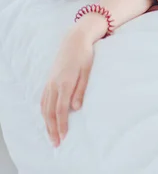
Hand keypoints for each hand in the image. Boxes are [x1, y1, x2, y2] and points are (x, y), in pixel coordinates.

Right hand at [41, 17, 99, 146]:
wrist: (74, 40)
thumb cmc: (85, 55)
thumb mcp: (87, 72)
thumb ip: (81, 90)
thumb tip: (76, 108)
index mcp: (65, 83)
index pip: (61, 110)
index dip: (61, 125)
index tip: (63, 137)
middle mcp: (54, 84)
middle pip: (50, 112)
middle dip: (52, 129)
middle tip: (56, 143)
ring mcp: (50, 82)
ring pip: (45, 107)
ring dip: (47, 123)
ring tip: (51, 135)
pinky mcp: (49, 80)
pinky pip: (43, 99)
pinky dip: (44, 112)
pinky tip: (47, 118)